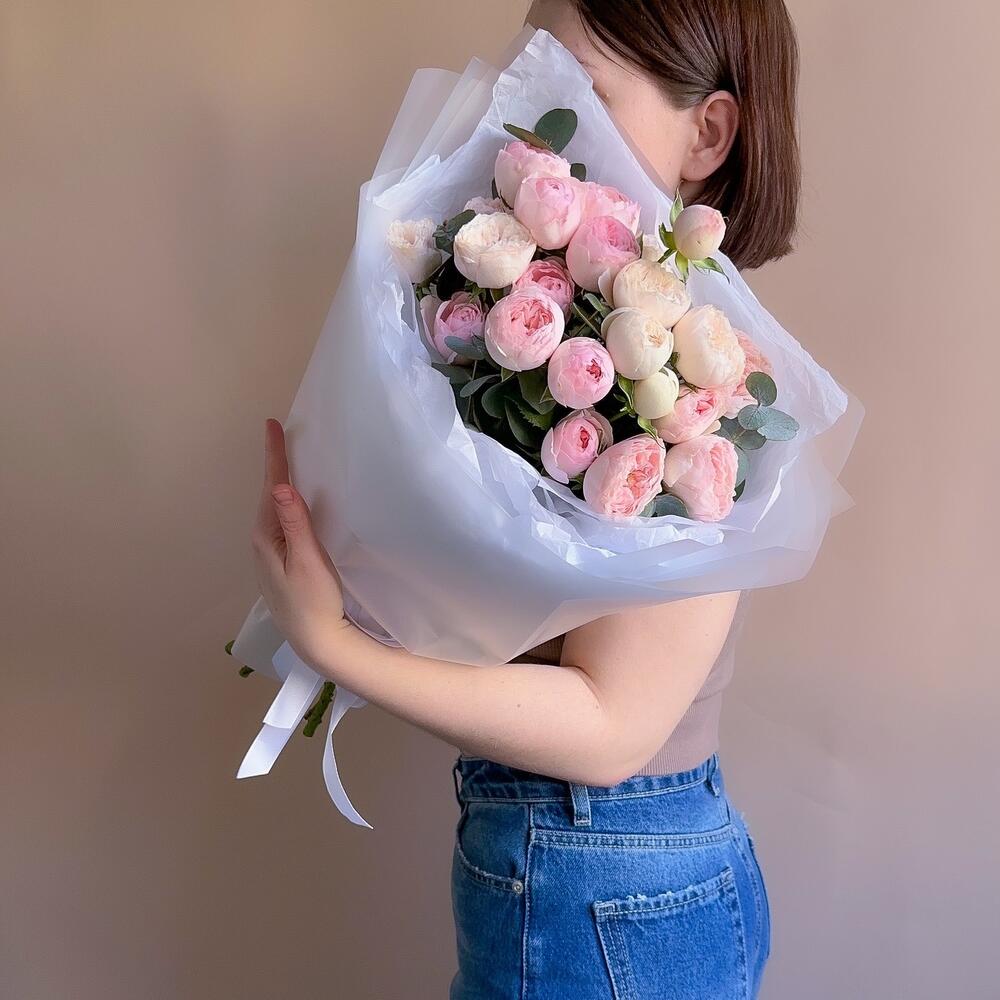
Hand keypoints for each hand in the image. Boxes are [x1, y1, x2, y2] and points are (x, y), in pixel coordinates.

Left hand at [251, 418, 348, 667]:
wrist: (317, 642)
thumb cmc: (314, 602)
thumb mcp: (308, 560)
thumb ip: (295, 522)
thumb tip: (281, 485)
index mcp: (266, 537)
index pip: (271, 486)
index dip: (274, 455)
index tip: (272, 425)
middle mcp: (262, 543)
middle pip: (269, 494)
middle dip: (274, 465)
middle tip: (280, 435)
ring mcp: (270, 555)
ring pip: (274, 509)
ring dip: (280, 484)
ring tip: (286, 460)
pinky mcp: (281, 564)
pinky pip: (281, 522)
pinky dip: (286, 504)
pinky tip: (293, 502)